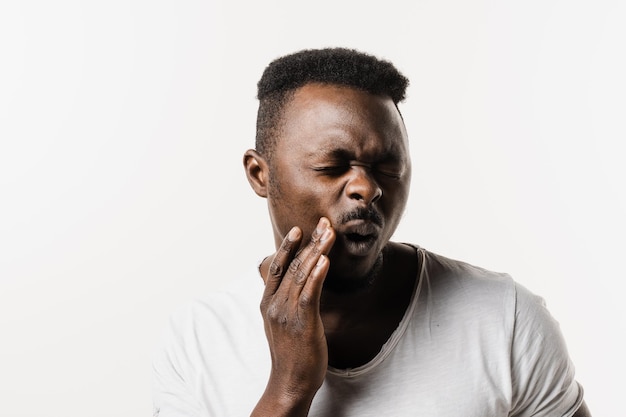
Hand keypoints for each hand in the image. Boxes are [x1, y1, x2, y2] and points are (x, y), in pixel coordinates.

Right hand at [253, 217, 334, 415]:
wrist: (289, 382)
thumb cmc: (290, 353)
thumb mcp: (281, 323)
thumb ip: (284, 302)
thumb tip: (295, 286)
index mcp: (268, 302)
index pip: (277, 266)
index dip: (289, 246)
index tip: (300, 229)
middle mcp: (275, 304)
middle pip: (292, 265)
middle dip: (310, 242)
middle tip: (324, 223)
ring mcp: (287, 312)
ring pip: (301, 275)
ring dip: (317, 251)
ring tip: (328, 234)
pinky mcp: (302, 322)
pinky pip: (309, 294)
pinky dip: (317, 275)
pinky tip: (325, 260)